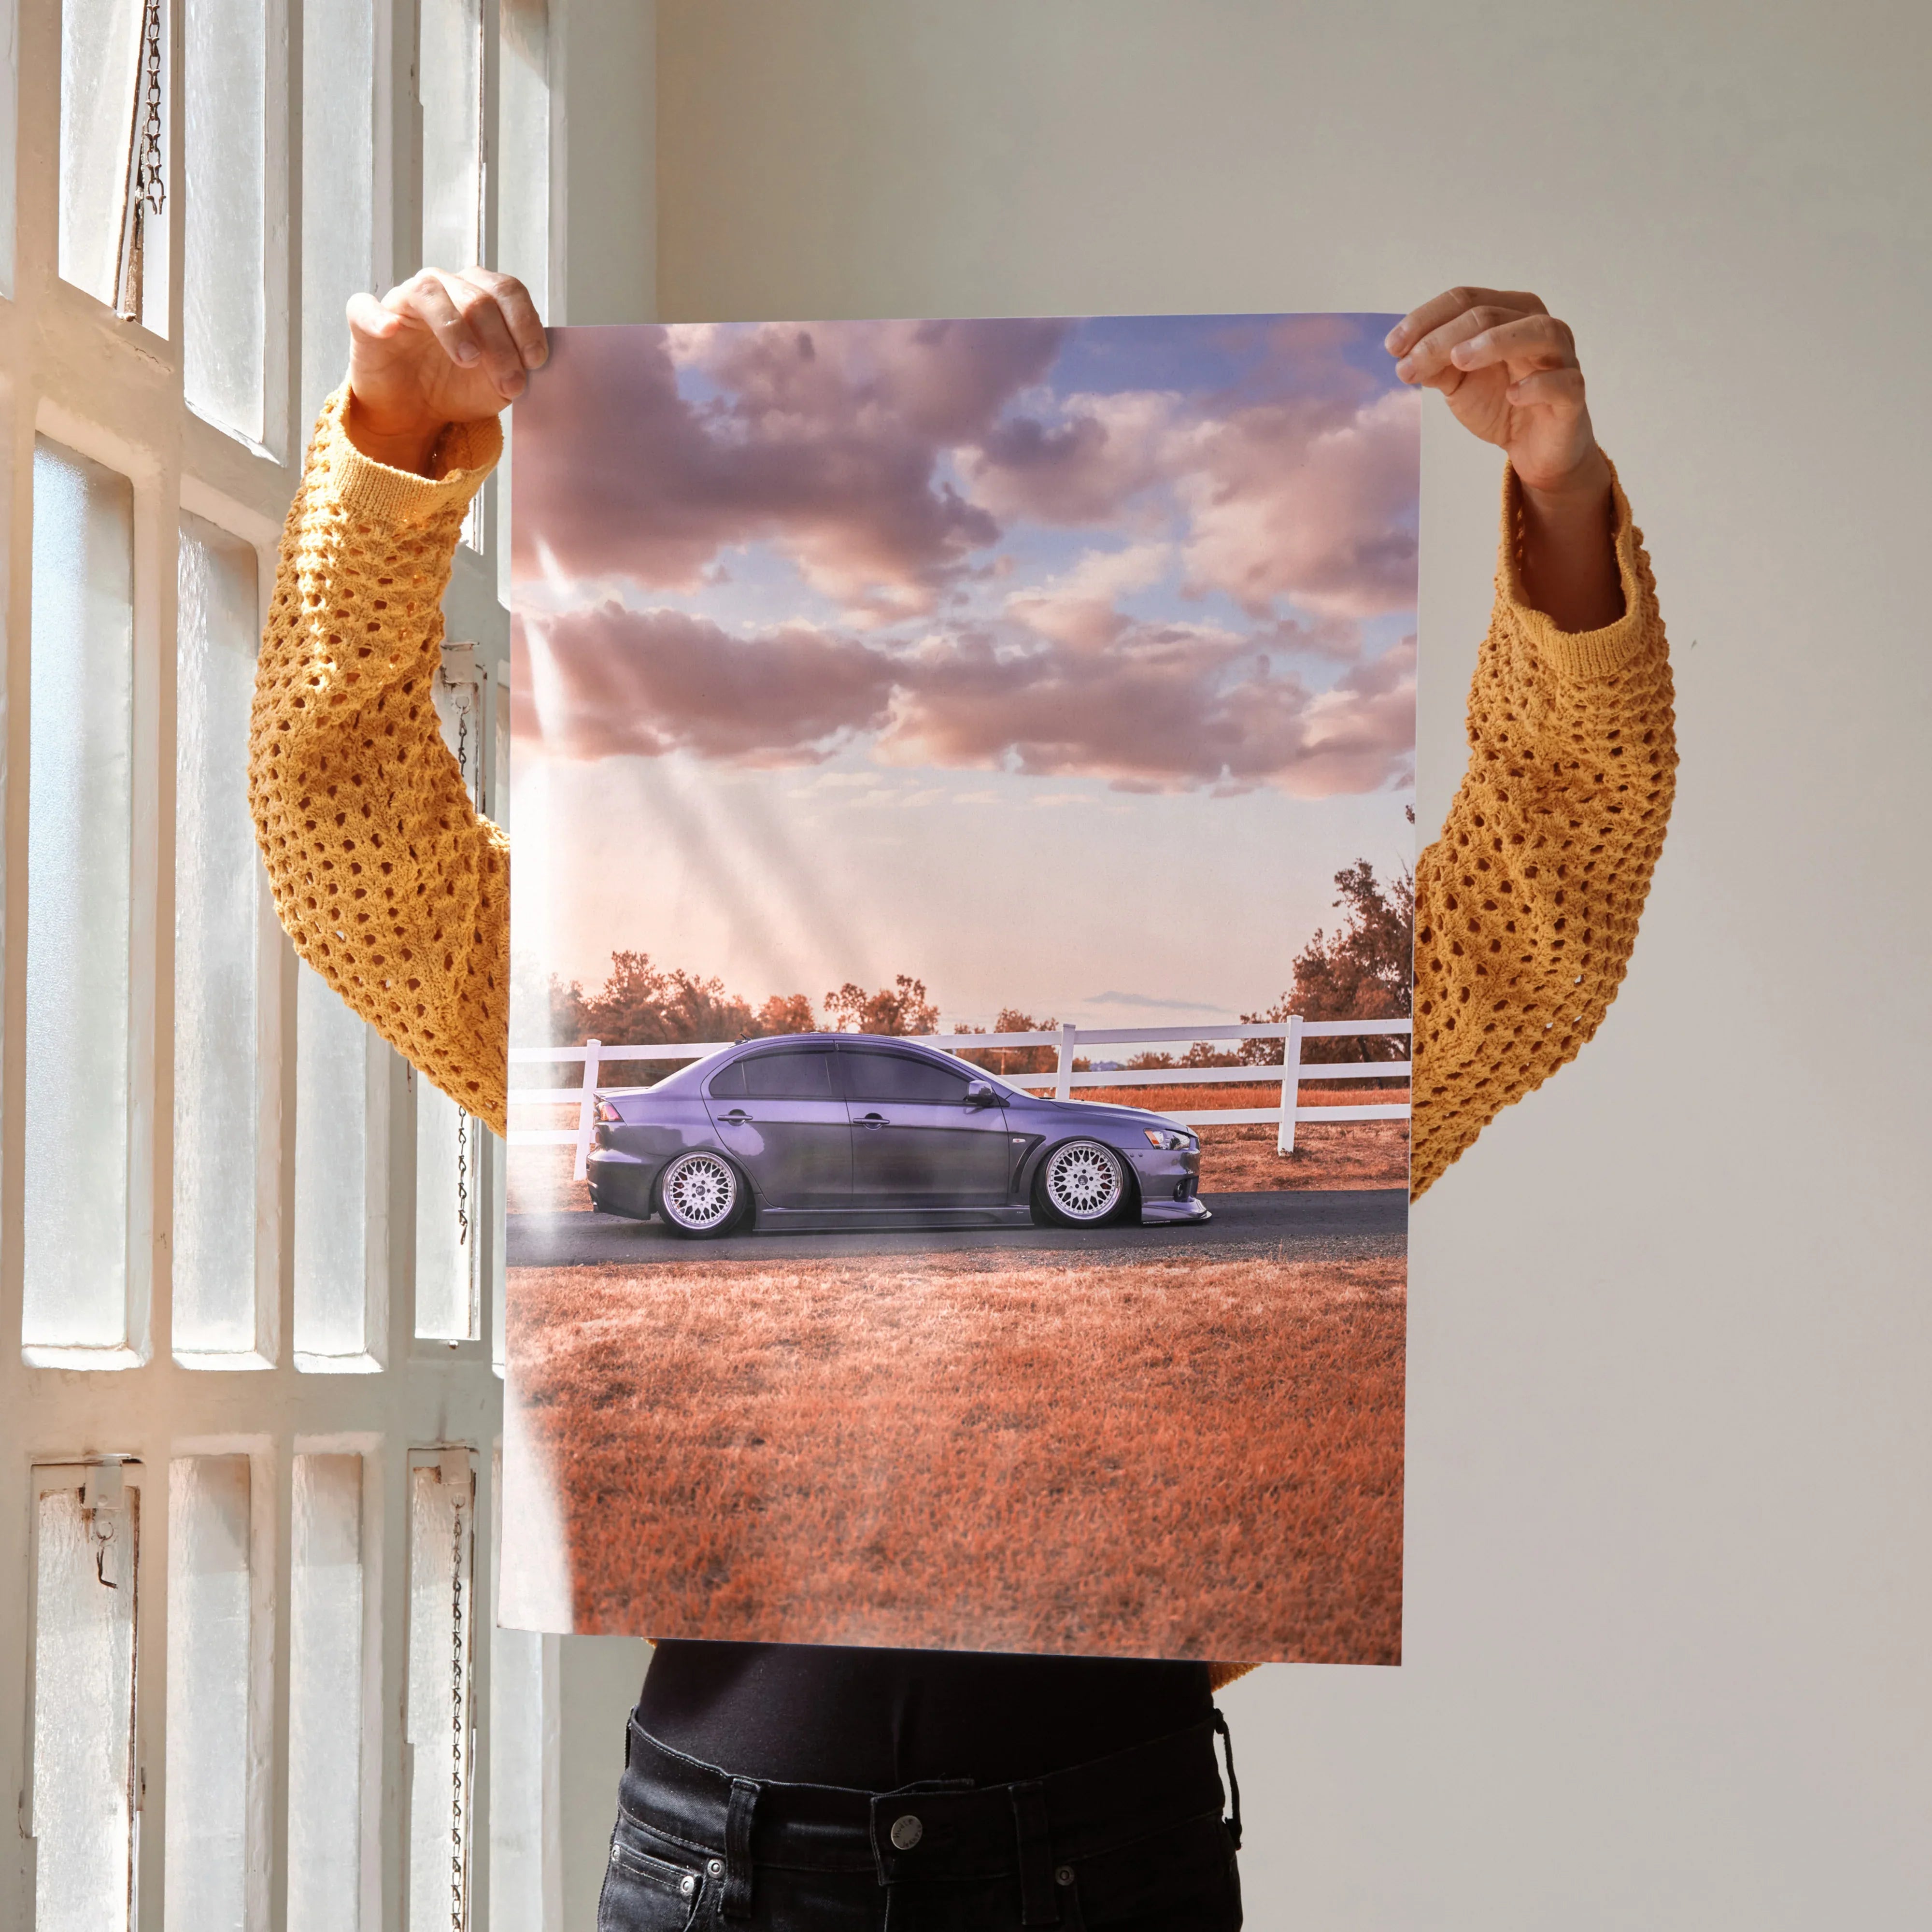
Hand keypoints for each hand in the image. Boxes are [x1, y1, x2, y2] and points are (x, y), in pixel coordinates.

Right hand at [344, 267, 546, 474]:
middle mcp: (443, 288)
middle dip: (500, 343)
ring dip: (454, 328)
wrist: (414, 413)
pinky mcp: (366, 320)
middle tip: (510, 383)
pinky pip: (366, 307)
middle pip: (477, 297)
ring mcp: (404, 300)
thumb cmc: (457, 387)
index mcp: (478, 294)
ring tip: (469, 360)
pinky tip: (391, 330)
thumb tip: (533, 362)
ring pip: (430, 293)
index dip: (525, 323)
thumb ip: (517, 367)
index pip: (507, 291)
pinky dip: (378, 317)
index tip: (536, 361)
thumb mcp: (497, 384)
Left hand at [1386, 287, 1605, 500]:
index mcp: (1509, 314)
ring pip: (1538, 332)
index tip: (1392, 346)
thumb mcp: (1458, 383)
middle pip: (1492, 314)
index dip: (1426, 318)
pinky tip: (1512, 395)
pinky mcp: (1573, 394)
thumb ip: (1435, 366)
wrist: (1533, 448)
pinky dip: (1538, 385)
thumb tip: (1404, 355)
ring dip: (1495, 342)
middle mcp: (1538, 326)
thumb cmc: (1500, 404)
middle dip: (1444, 337)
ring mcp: (1561, 358)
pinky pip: (1563, 382)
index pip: (1466, 299)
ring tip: (1458, 359)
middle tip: (1409, 364)